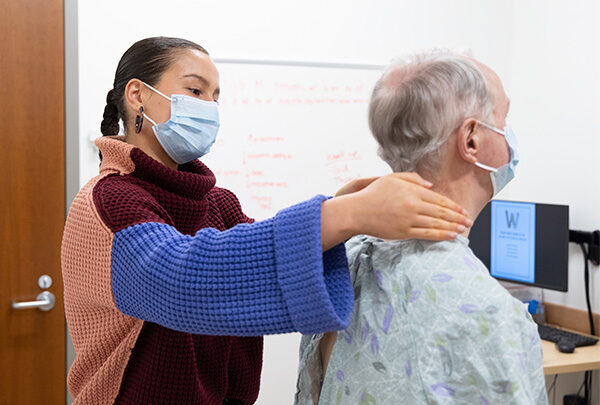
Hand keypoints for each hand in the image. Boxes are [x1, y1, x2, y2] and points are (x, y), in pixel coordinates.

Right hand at [321, 173, 471, 249]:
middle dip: (457, 217)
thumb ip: (413, 178)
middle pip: (441, 212)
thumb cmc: (373, 194)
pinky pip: (427, 234)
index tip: (462, 210)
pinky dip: (441, 235)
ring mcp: (409, 219)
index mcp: (411, 190)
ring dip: (452, 226)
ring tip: (463, 229)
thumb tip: (431, 185)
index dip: (453, 205)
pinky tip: (450, 236)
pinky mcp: (403, 232)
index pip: (438, 199)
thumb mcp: (392, 178)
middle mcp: (412, 205)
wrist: (357, 211)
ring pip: (436, 223)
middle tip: (469, 221)